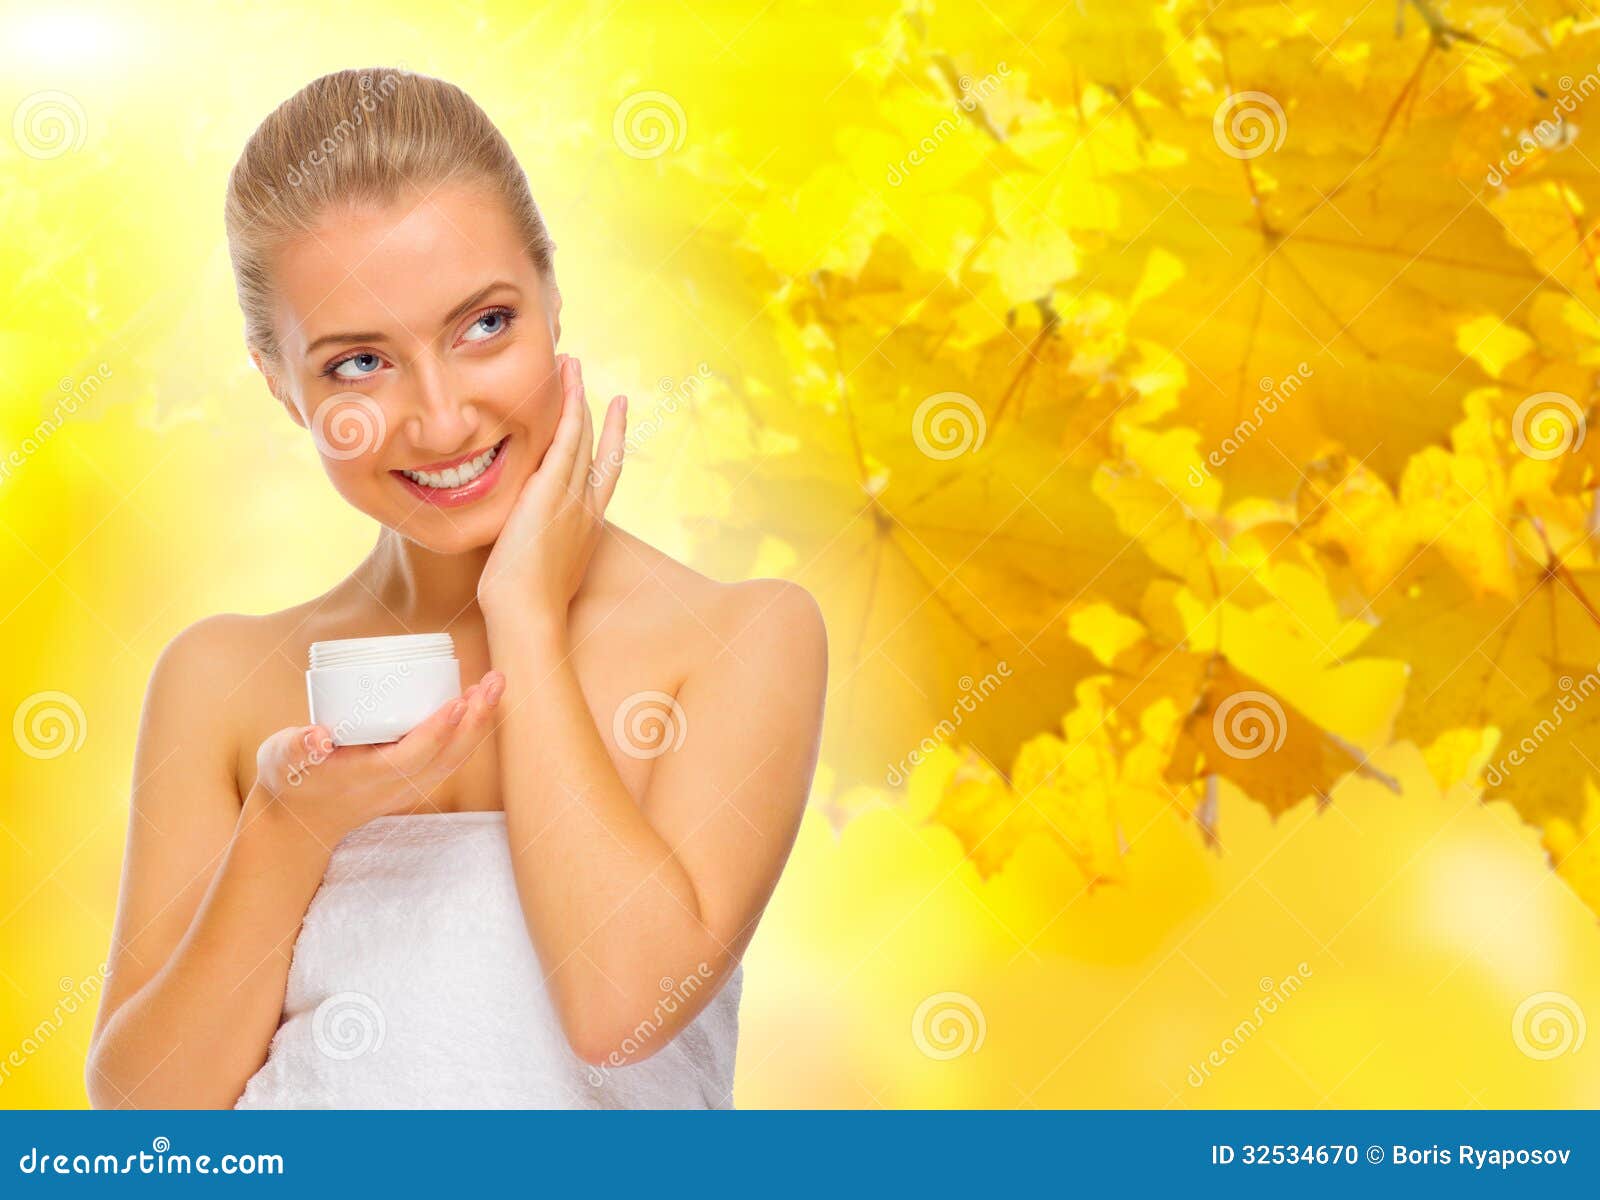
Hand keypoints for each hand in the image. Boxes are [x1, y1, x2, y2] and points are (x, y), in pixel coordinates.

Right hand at [242, 670, 505, 848]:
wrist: (299, 821)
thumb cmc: (290, 780)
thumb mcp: (283, 760)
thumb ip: (297, 747)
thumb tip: (318, 736)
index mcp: (368, 778)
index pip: (413, 757)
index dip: (437, 731)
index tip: (458, 702)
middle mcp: (396, 787)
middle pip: (447, 757)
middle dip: (475, 720)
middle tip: (493, 682)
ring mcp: (409, 787)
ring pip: (455, 758)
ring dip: (480, 723)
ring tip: (495, 685)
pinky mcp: (414, 781)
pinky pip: (451, 758)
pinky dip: (470, 732)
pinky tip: (480, 703)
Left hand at [478, 354, 626, 624]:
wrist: (527, 616)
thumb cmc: (524, 608)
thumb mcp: (536, 573)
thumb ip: (533, 548)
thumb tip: (516, 543)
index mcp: (586, 528)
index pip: (602, 475)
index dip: (608, 443)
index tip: (610, 418)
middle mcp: (587, 507)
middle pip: (596, 447)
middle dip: (593, 411)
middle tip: (588, 380)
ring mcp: (572, 497)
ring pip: (581, 435)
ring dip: (577, 397)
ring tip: (572, 365)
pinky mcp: (552, 490)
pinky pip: (567, 439)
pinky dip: (570, 409)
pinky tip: (568, 384)